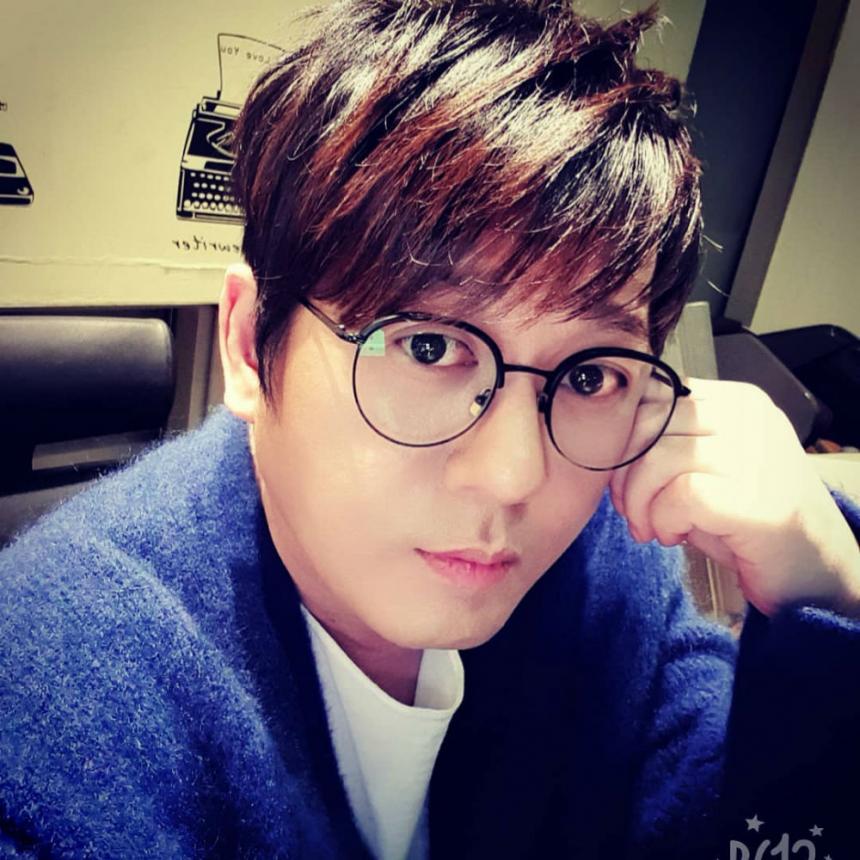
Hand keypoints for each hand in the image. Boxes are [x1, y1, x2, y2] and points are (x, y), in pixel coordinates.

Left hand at [608, 378, 859, 618]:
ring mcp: (754, 455)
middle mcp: (747, 418)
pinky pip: (678, 497)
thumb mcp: (707, 467)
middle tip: (631, 510)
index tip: (625, 479)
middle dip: (624, 474)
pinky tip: (675, 536)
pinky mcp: (753, 498)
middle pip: (648, 425)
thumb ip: (668, 443)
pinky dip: (663, 521)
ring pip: (656, 459)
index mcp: (735, 401)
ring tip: (652, 528)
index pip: (653, 397)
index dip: (625, 440)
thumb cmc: (749, 518)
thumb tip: (609, 444)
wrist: (815, 569)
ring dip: (640, 504)